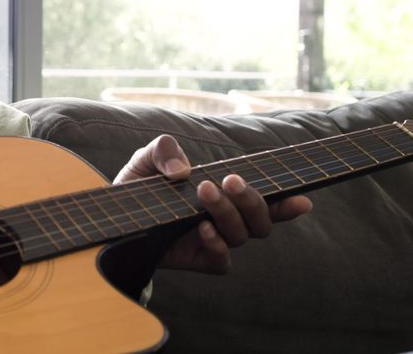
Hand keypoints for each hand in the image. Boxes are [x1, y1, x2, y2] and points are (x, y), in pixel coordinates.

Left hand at [114, 135, 312, 273]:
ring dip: (229, 213)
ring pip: (243, 236)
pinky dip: (218, 245)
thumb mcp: (147, 158)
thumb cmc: (139, 184)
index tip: (301, 198)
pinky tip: (202, 229)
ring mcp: (212, 241)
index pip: (267, 201)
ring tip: (204, 192)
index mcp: (225, 194)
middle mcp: (225, 219)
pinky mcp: (196, 259)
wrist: (111, 214)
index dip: (288, 203)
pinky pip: (222, 262)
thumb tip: (184, 170)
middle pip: (262, 221)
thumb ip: (164, 149)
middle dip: (253, 199)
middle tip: (230, 180)